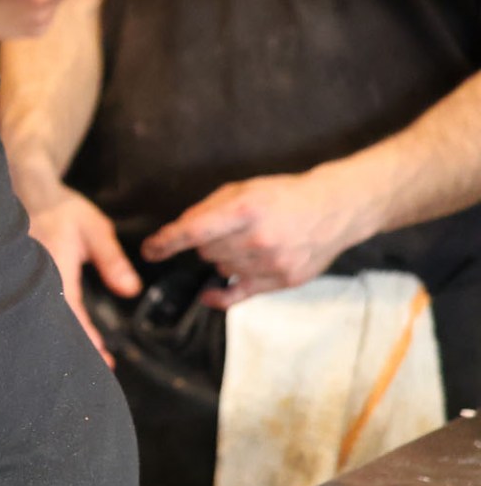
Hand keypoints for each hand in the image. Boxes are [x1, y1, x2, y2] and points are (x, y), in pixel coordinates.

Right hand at [20, 181, 134, 362]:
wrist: (30, 192)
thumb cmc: (64, 210)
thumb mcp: (96, 230)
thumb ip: (112, 260)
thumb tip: (131, 290)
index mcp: (54, 267)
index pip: (70, 311)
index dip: (87, 337)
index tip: (103, 359)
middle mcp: (36, 277)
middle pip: (52, 322)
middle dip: (74, 346)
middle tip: (96, 367)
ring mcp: (26, 279)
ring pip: (42, 316)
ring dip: (62, 337)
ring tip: (83, 356)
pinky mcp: (22, 280)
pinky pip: (36, 306)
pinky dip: (53, 323)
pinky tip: (64, 333)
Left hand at [143, 169, 374, 306]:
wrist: (335, 208)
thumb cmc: (284, 195)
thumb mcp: (243, 189)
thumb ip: (208, 208)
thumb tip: (178, 231)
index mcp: (245, 210)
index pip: (194, 231)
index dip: (167, 241)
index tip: (150, 250)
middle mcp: (258, 239)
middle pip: (206, 252)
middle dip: (206, 243)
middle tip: (228, 231)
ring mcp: (273, 263)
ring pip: (221, 269)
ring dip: (222, 259)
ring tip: (246, 243)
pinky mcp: (284, 280)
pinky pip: (240, 296)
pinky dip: (220, 296)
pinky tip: (208, 294)